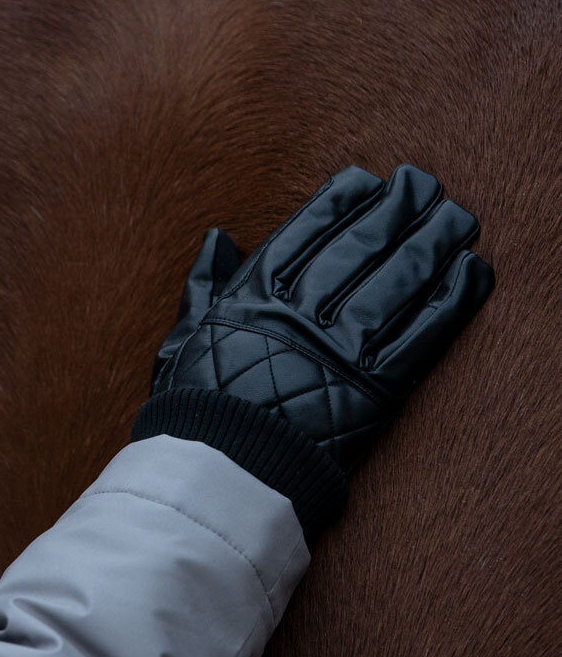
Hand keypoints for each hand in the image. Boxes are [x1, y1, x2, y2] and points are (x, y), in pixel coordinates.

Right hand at [150, 165, 494, 473]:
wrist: (218, 475)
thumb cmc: (195, 409)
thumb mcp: (184, 337)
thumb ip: (204, 284)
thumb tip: (219, 239)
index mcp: (252, 298)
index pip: (305, 232)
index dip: (342, 202)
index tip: (367, 182)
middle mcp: (298, 314)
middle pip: (359, 247)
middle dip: (396, 209)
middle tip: (424, 184)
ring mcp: (338, 349)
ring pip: (396, 281)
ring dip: (433, 243)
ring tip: (459, 217)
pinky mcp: (375, 389)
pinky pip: (421, 334)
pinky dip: (451, 301)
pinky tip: (472, 272)